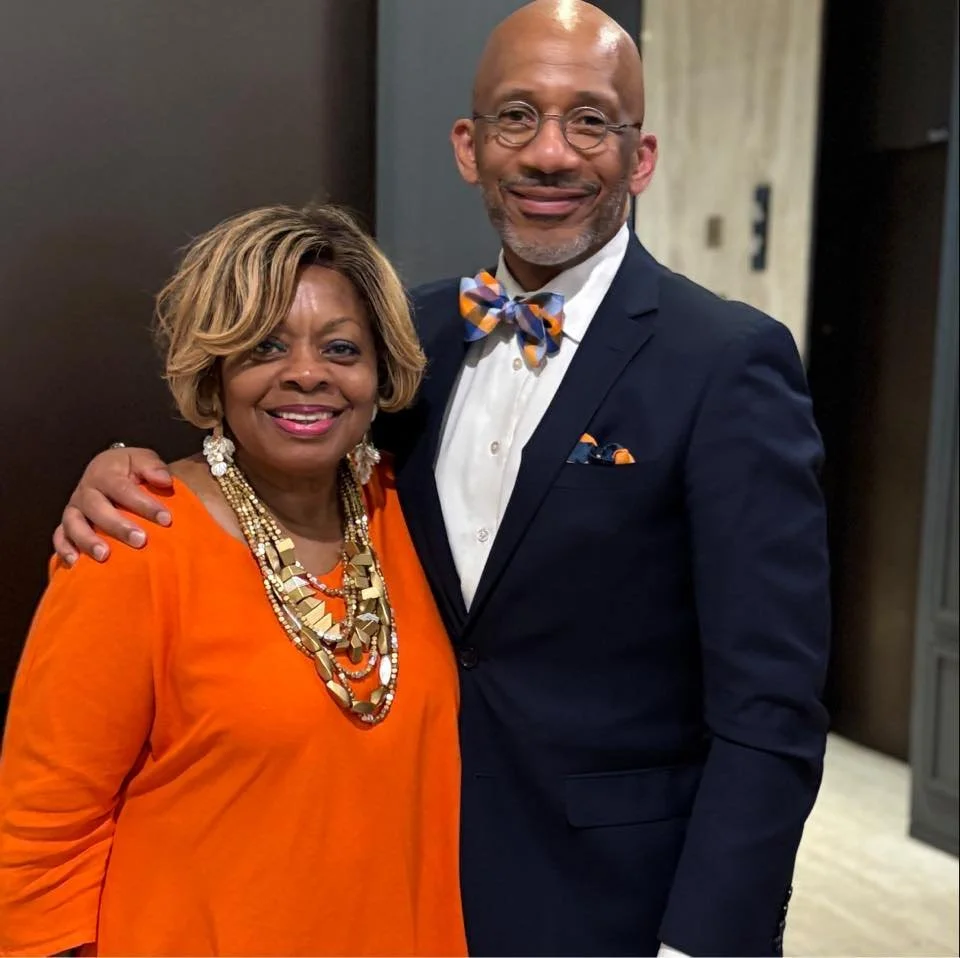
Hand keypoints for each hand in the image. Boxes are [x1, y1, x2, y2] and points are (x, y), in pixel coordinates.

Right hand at [53, 447, 173, 564]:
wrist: (110, 472)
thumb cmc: (131, 470)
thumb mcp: (143, 460)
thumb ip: (153, 467)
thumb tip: (164, 480)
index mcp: (104, 472)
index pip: (123, 488)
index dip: (144, 504)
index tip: (166, 519)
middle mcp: (85, 491)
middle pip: (96, 508)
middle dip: (118, 526)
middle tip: (140, 540)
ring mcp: (74, 509)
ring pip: (73, 524)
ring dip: (88, 541)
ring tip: (104, 555)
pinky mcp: (66, 525)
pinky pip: (59, 537)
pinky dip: (64, 549)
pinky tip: (75, 563)